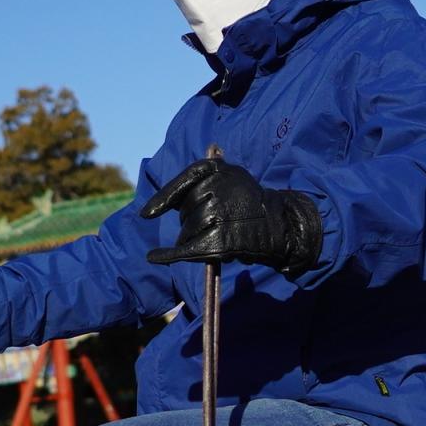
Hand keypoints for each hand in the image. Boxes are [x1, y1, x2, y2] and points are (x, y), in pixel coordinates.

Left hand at [141, 156, 323, 275]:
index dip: (163, 199)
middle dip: (192, 219)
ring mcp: (215, 214)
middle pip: (184, 210)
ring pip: (186, 231)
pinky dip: (167, 255)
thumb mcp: (232, 176)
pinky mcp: (216, 240)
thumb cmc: (250, 200)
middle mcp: (213, 189)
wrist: (278, 223)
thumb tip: (174, 185)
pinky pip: (184, 248)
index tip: (147, 214)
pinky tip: (153, 257)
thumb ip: (206, 176)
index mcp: (215, 169)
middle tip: (218, 221)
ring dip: (195, 237)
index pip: (182, 182)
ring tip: (219, 234)